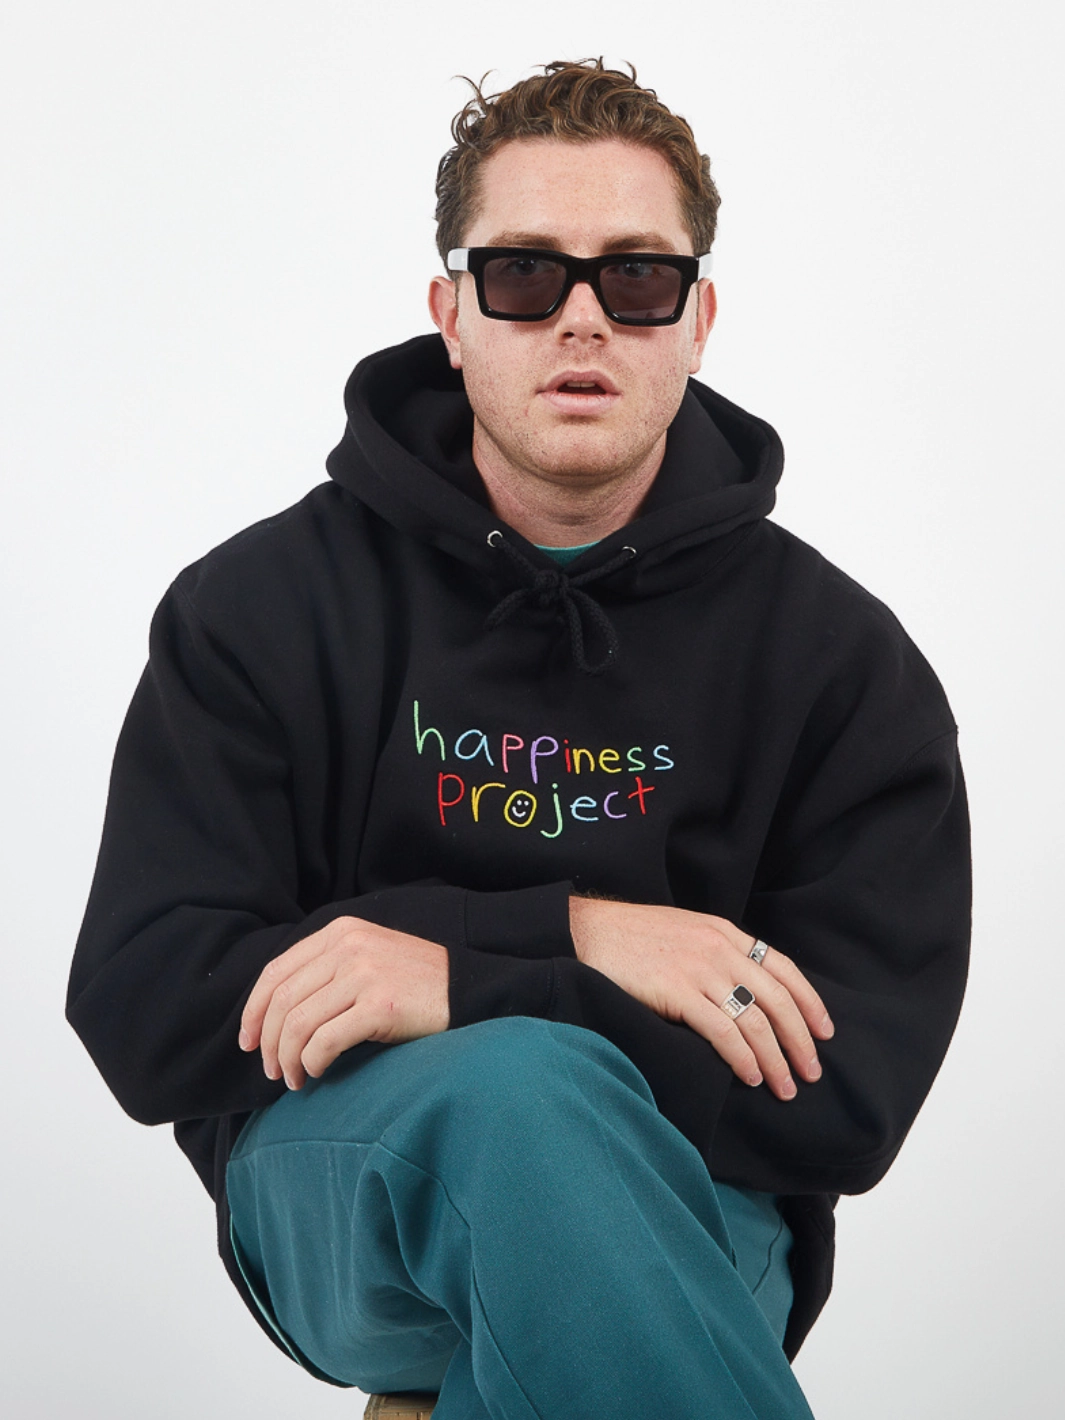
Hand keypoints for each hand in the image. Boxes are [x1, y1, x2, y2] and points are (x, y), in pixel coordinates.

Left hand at [239, 916, 449, 1089]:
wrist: (469, 988)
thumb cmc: (414, 982)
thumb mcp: (368, 956)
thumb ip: (328, 968)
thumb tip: (277, 1012)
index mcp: (340, 932)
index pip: (276, 972)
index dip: (254, 1011)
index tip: (249, 1042)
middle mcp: (348, 948)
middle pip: (282, 1001)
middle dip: (268, 1042)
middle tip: (273, 1071)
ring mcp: (365, 974)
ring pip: (298, 1024)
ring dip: (289, 1059)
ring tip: (296, 1079)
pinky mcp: (380, 1006)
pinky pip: (325, 1042)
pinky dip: (313, 1063)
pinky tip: (319, 1073)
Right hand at [569, 898, 833, 1100]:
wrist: (584, 932)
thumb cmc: (629, 939)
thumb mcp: (684, 934)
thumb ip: (715, 956)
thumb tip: (743, 994)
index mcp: (724, 933)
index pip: (784, 968)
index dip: (810, 1003)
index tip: (824, 1033)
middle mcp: (719, 948)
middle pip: (777, 999)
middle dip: (800, 1040)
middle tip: (811, 1073)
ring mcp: (699, 969)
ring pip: (755, 1020)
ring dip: (776, 1059)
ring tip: (785, 1087)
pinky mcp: (676, 991)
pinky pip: (723, 1030)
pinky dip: (743, 1057)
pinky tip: (751, 1077)